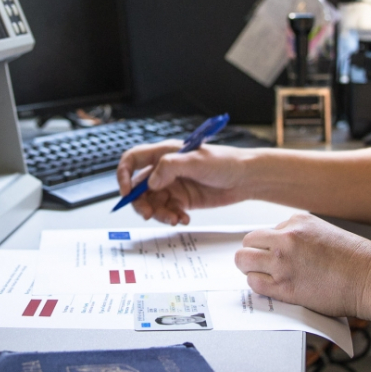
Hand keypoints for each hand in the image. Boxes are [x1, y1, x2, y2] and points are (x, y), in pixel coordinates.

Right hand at [116, 141, 250, 224]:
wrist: (246, 179)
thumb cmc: (225, 162)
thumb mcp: (197, 161)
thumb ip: (170, 167)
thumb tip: (150, 182)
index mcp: (164, 153)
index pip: (132, 160)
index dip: (124, 175)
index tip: (126, 193)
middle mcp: (165, 169)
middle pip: (139, 188)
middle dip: (141, 203)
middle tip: (150, 215)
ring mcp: (173, 185)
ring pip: (153, 203)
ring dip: (159, 214)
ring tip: (175, 218)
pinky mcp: (182, 200)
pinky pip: (168, 211)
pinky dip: (172, 217)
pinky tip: (184, 218)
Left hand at [235, 213, 370, 318]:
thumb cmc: (358, 260)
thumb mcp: (325, 233)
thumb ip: (300, 237)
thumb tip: (280, 248)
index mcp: (298, 221)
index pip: (266, 231)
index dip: (269, 246)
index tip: (277, 256)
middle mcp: (287, 237)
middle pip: (248, 242)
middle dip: (253, 254)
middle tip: (262, 266)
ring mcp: (284, 261)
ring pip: (243, 261)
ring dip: (251, 270)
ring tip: (264, 277)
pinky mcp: (285, 286)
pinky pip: (254, 283)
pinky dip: (259, 286)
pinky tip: (273, 288)